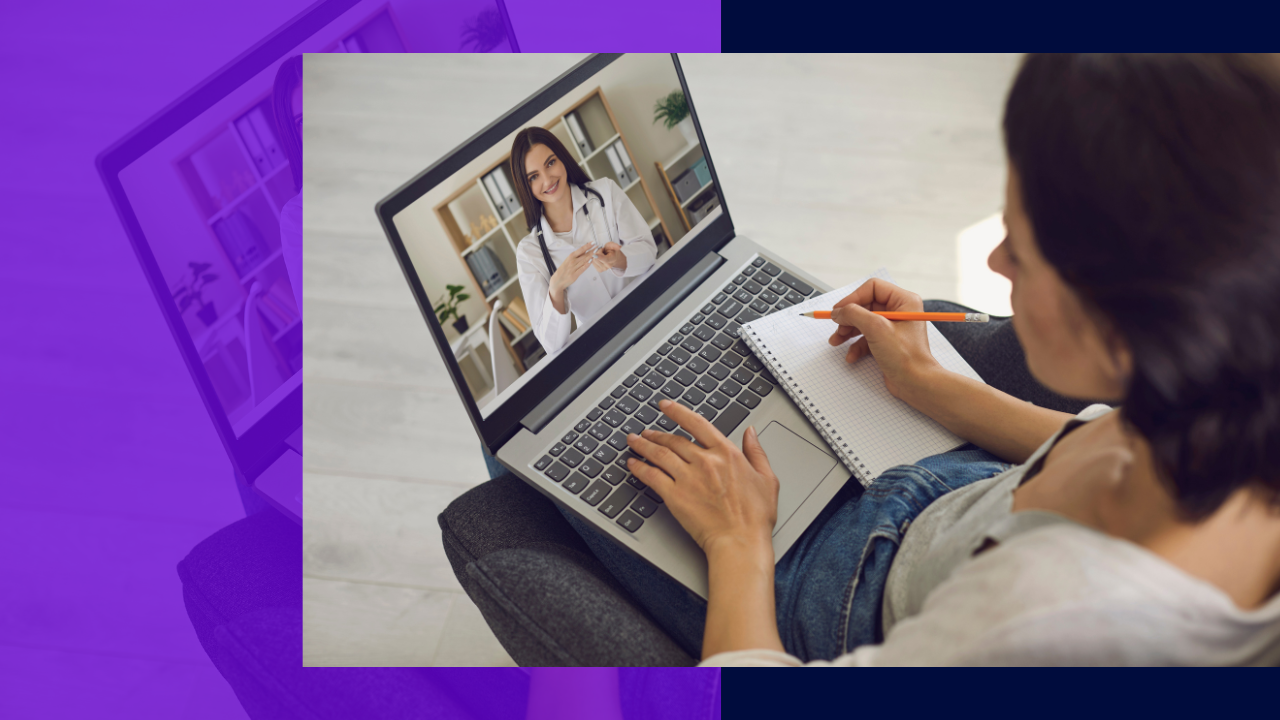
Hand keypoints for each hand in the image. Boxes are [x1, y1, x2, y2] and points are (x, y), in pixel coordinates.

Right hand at [548, 242, 596, 311]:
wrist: (558, 280)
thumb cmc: (563, 270)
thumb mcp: (568, 261)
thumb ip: (576, 257)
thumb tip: (584, 251)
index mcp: (570, 257)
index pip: (580, 250)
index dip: (587, 246)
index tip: (593, 242)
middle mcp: (572, 261)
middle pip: (584, 255)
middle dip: (592, 250)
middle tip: (598, 246)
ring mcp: (574, 268)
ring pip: (584, 261)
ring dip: (591, 256)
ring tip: (597, 252)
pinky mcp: (575, 274)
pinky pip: (583, 268)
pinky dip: (587, 264)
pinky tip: (592, 261)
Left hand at [591, 242, 625, 272]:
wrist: (613, 257)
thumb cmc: (612, 250)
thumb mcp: (612, 245)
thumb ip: (614, 245)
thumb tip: (619, 246)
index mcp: (612, 259)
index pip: (605, 259)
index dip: (600, 257)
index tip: (595, 255)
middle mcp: (608, 266)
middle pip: (597, 259)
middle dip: (597, 252)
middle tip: (601, 250)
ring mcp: (604, 269)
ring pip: (594, 261)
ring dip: (596, 256)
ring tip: (601, 254)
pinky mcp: (599, 270)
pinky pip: (593, 263)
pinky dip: (594, 259)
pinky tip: (599, 258)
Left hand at [625, 399, 779, 553]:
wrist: (740, 541)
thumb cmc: (755, 516)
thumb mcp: (766, 478)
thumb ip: (756, 452)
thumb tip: (751, 432)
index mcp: (726, 453)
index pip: (696, 423)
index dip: (678, 412)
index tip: (666, 406)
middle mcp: (704, 461)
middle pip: (674, 440)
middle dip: (656, 433)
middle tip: (646, 431)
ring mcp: (687, 478)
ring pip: (659, 454)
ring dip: (643, 445)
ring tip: (634, 441)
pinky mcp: (674, 496)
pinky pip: (651, 476)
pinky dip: (639, 468)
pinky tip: (632, 464)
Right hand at [827, 278, 942, 398]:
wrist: (916, 384)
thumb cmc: (907, 358)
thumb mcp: (876, 329)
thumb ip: (854, 314)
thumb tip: (838, 311)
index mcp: (904, 301)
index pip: (872, 288)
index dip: (853, 298)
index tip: (839, 310)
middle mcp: (899, 311)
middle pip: (865, 305)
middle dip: (848, 318)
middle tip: (837, 327)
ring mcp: (892, 327)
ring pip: (862, 322)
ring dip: (847, 332)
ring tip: (836, 341)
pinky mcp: (886, 342)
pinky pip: (865, 338)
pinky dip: (855, 346)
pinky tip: (851, 356)